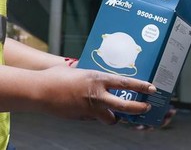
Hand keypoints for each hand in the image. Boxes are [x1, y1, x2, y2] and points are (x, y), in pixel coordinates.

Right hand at [39, 66, 155, 123]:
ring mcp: (89, 109)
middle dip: (138, 109)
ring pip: (110, 119)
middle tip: (146, 108)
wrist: (39, 91)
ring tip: (116, 114)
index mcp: (97, 79)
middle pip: (125, 106)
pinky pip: (94, 119)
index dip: (140, 86)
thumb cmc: (56, 77)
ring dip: (114, 117)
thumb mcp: (79, 71)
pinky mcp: (81, 118)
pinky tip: (91, 111)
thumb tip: (101, 77)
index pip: (125, 83)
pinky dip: (96, 116)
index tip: (152, 89)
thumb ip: (93, 76)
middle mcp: (97, 95)